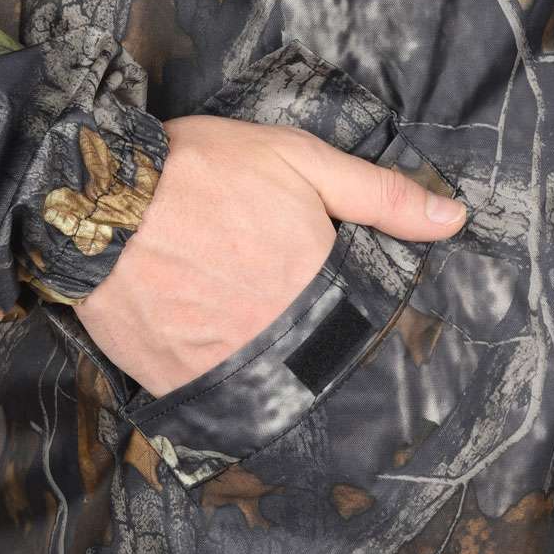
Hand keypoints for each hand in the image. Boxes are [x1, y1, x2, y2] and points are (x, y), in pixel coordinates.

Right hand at [77, 114, 468, 397]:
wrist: (98, 198)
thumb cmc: (201, 170)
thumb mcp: (300, 159)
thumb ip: (381, 195)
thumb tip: (456, 220)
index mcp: (318, 284)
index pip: (361, 320)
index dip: (343, 301)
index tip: (318, 285)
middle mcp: (281, 337)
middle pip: (314, 354)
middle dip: (298, 326)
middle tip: (258, 288)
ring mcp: (226, 366)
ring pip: (263, 378)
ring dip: (255, 351)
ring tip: (225, 306)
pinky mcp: (175, 383)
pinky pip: (209, 395)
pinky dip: (208, 367)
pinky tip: (195, 328)